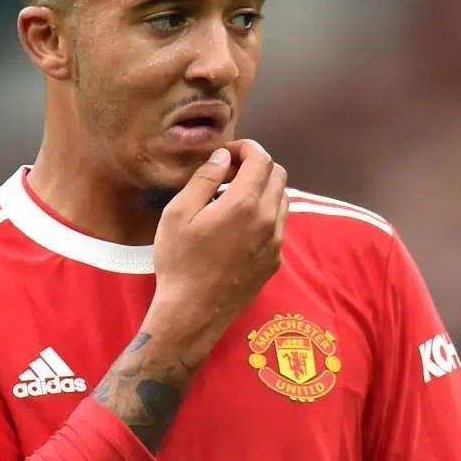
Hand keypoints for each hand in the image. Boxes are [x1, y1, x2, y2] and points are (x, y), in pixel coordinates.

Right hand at [152, 139, 288, 346]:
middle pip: (278, 175)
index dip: (246, 148)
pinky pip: (278, 225)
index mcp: (245, 203)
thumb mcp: (178, 213)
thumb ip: (204, 179)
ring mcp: (275, 242)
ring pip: (282, 199)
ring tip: (233, 198)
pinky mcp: (274, 260)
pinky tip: (239, 225)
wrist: (193, 312)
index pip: (261, 159)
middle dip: (257, 165)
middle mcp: (268, 219)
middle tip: (229, 173)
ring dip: (263, 189)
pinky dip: (265, 212)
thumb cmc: (179, 261)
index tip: (226, 154)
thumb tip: (222, 158)